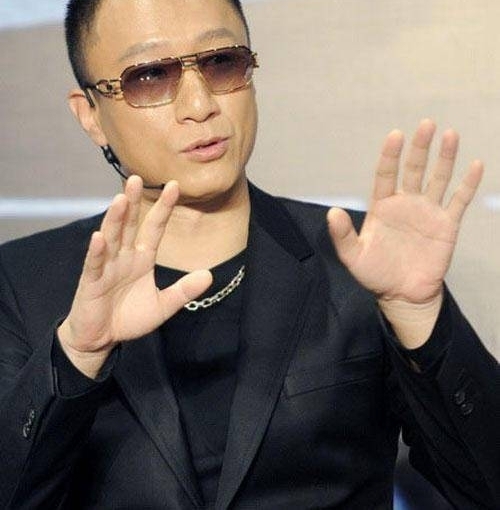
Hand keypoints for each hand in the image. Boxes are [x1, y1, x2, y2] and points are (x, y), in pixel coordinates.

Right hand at [58, 176, 211, 377]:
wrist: (102, 338)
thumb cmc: (130, 318)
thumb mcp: (163, 305)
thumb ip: (184, 291)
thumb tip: (209, 275)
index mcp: (142, 258)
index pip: (154, 228)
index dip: (163, 208)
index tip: (174, 186)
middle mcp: (124, 257)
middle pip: (129, 224)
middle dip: (133, 201)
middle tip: (137, 177)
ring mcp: (106, 267)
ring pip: (111, 237)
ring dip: (115, 218)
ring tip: (120, 198)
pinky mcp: (91, 282)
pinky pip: (95, 264)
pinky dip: (98, 251)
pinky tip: (100, 237)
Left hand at [327, 119, 482, 346]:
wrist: (402, 295)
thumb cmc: (375, 274)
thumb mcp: (353, 256)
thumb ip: (343, 235)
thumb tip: (332, 212)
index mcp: (382, 207)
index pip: (386, 175)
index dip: (390, 155)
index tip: (396, 135)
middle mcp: (405, 204)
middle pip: (413, 170)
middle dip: (420, 148)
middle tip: (426, 124)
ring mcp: (427, 213)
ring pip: (438, 179)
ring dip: (445, 158)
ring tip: (450, 134)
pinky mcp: (446, 225)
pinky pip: (458, 201)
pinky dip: (467, 184)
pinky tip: (475, 165)